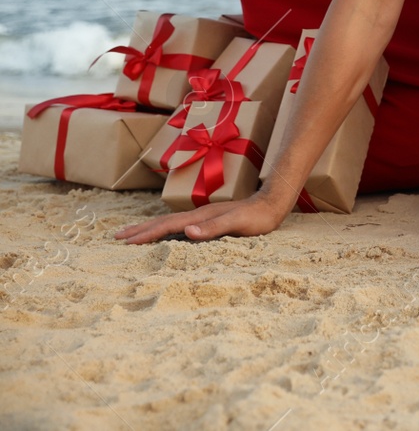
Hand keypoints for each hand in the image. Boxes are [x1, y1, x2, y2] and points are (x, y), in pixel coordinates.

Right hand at [114, 191, 289, 244]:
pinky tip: (164, 234)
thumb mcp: (237, 224)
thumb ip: (213, 228)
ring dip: (149, 228)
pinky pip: (179, 226)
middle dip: (139, 230)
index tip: (125, 242)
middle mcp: (197, 215)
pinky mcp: (209, 220)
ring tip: (132, 234)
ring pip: (169, 223)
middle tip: (116, 237)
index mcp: (199, 217)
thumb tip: (186, 231)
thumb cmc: (257, 218)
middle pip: (162, 222)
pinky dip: (165, 230)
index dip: (146, 234)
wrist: (272, 204)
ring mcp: (202, 217)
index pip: (167, 226)